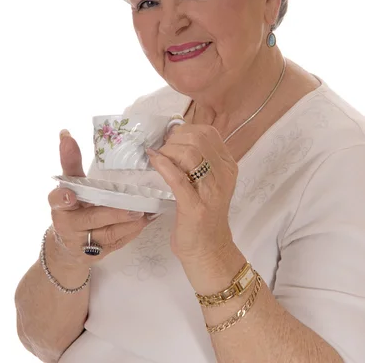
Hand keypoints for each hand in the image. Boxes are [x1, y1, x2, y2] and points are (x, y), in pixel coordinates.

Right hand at [47, 130, 154, 263]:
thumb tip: (65, 133)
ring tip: (144, 213)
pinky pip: (117, 243)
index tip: (70, 195)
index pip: (58, 201)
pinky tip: (145, 221)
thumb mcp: (70, 185)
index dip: (63, 198)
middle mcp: (68, 226)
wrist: (68, 248)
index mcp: (60, 207)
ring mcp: (83, 244)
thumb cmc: (72, 208)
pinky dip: (132, 232)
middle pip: (91, 219)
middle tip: (133, 207)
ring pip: (108, 234)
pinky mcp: (98, 255)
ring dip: (128, 223)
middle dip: (113, 213)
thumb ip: (70, 161)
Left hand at [146, 124, 237, 274]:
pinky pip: (178, 178)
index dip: (185, 130)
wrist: (208, 249)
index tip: (171, 140)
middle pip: (198, 139)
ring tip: (158, 158)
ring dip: (167, 151)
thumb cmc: (203, 213)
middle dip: (174, 139)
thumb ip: (198, 159)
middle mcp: (223, 175)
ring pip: (189, 154)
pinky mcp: (195, 206)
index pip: (208, 133)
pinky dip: (163, 165)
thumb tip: (173, 135)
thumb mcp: (207, 181)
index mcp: (227, 166)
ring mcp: (211, 190)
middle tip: (162, 150)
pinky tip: (153, 161)